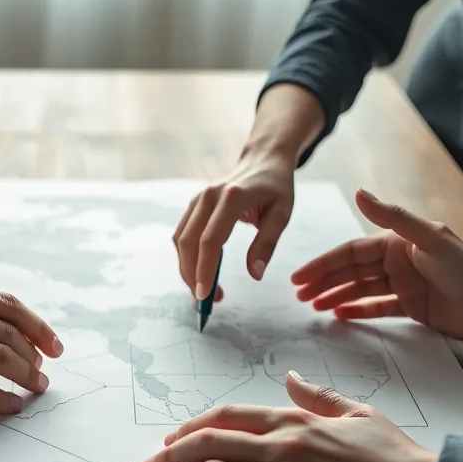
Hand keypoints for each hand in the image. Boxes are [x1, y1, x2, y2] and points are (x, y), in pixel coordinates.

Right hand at [0, 235, 64, 411]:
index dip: (37, 325)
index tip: (53, 343)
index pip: (6, 304)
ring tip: (35, 388)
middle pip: (10, 334)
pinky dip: (1, 399)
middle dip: (36, 354)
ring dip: (26, 376)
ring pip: (0, 361)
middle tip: (45, 370)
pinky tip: (11, 406)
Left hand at [141, 372, 436, 461]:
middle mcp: (286, 447)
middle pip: (211, 444)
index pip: (230, 416)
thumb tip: (291, 378)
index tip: (171, 437)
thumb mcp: (361, 413)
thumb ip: (320, 397)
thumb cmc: (399, 458)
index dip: (192, 426)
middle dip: (171, 454)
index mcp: (298, 421)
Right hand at [173, 83, 322, 299]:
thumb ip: (267, 244)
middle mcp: (208, 196)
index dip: (205, 270)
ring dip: (187, 269)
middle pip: (188, 242)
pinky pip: (182, 235)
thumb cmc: (276, 188)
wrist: (263, 160)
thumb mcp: (282, 214)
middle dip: (192, 275)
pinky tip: (200, 273)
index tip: (207, 295)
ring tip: (205, 291)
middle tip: (206, 301)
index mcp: (232, 197)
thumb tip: (255, 274)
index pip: (210, 240)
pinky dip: (187, 257)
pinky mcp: (193, 205)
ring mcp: (197, 199)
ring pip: (180, 240)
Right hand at [291, 189, 462, 342]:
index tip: (299, 277)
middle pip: (351, 271)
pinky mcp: (413, 307)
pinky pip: (377, 307)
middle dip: (323, 282)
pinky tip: (339, 316)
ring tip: (313, 307)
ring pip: (360, 289)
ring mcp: (405, 284)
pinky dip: (357, 310)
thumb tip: (359, 194)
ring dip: (336, 295)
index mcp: (399, 242)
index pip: (351, 252)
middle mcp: (399, 261)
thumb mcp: (431, 240)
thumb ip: (393, 218)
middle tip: (298, 296)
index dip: (323, 264)